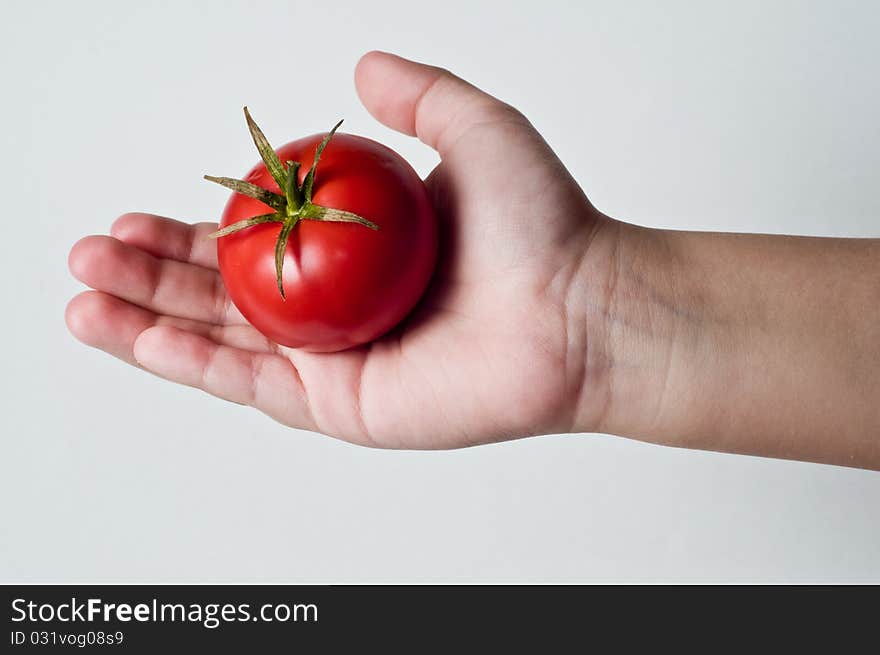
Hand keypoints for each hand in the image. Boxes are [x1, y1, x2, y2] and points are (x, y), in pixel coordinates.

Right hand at [66, 51, 613, 448]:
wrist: (581, 309)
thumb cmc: (542, 224)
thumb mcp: (474, 129)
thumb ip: (417, 94)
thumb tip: (359, 67)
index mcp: (354, 255)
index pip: (253, 242)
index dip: (190, 229)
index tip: (136, 209)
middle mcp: (338, 312)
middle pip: (222, 295)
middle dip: (149, 274)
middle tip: (89, 250)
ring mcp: (337, 363)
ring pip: (223, 343)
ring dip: (146, 320)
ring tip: (82, 294)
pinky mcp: (344, 406)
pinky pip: (252, 384)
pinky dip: (188, 363)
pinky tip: (133, 336)